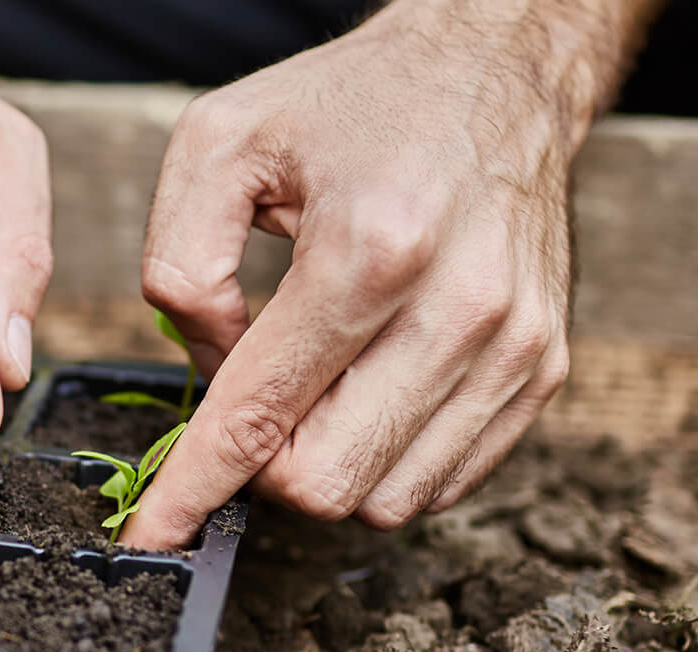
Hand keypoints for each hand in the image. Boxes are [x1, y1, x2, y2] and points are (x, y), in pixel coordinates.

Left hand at [123, 0, 652, 546]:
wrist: (496, 71)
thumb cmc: (354, 105)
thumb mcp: (220, 142)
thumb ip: (178, 262)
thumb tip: (206, 365)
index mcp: (370, 248)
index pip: (262, 415)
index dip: (194, 488)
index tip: (152, 534)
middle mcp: (459, 307)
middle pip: (325, 481)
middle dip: (262, 468)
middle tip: (250, 403)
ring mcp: (513, 347)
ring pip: (385, 499)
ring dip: (326, 466)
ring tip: (315, 385)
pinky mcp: (545, 369)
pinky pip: (441, 482)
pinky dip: (385, 461)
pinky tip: (368, 393)